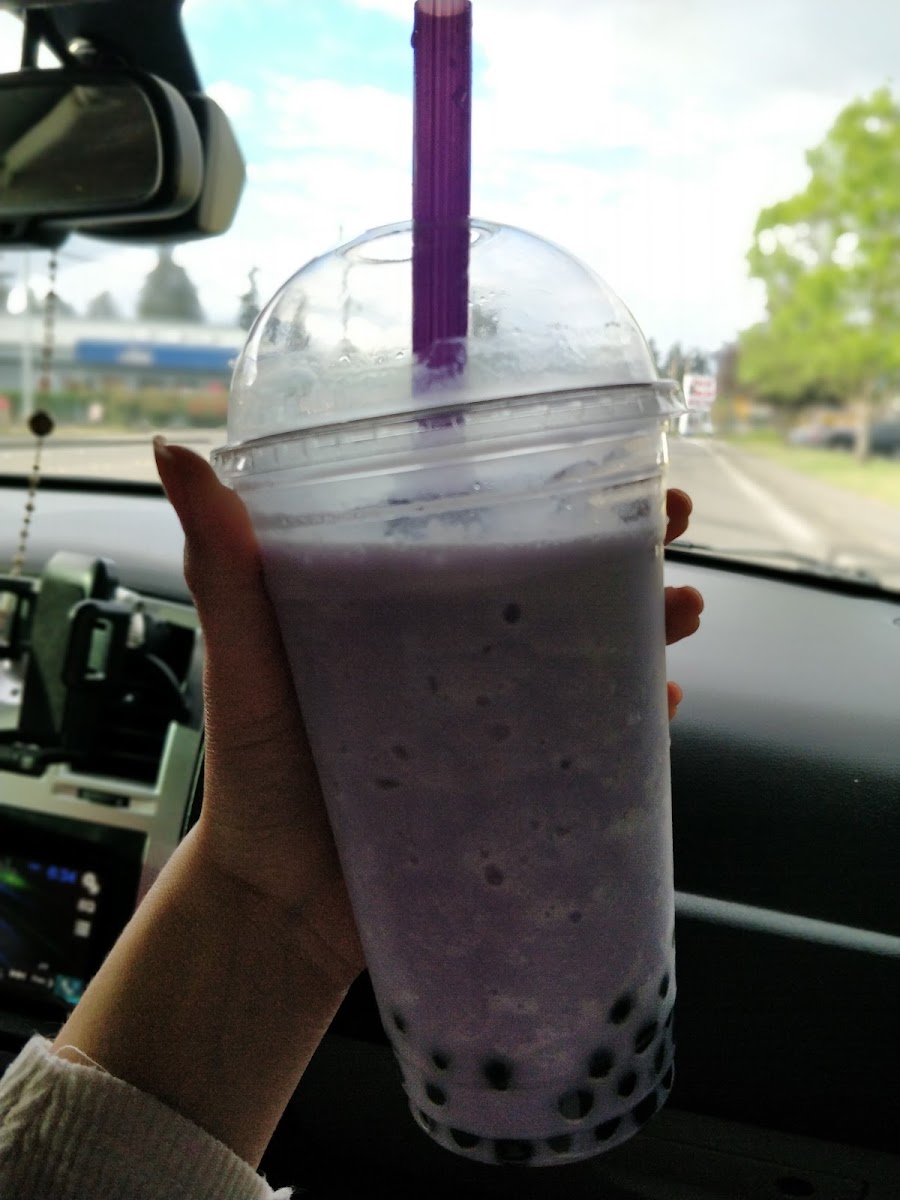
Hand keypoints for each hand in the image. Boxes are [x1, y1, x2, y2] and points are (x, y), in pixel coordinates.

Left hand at [155, 445, 701, 949]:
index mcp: (400, 606)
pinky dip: (631, 721)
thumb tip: (176, 452)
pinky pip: (585, 741)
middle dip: (623, 550)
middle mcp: (454, 652)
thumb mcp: (242, 659)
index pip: (482, 529)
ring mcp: (490, 719)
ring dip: (644, 628)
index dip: (544, 490)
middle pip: (554, 584)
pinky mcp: (512, 783)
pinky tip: (665, 704)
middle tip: (671, 525)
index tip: (597, 457)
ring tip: (684, 612)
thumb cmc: (254, 773)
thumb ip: (222, 566)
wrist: (278, 903)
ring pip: (586, 655)